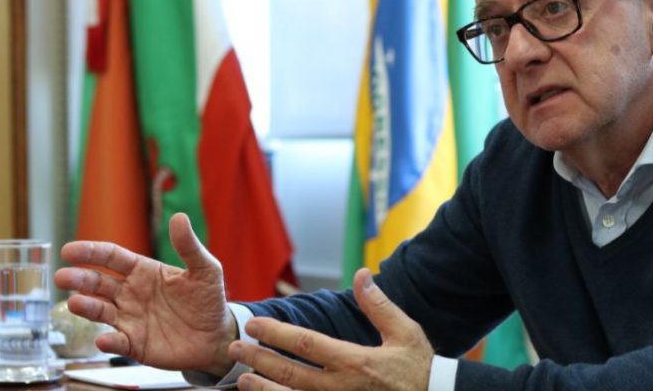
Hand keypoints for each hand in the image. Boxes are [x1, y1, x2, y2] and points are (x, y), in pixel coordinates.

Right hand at [53, 213, 237, 373]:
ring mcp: (129, 319)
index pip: (111, 258)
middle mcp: (130, 293)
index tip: (70, 250)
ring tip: (74, 303)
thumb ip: (189, 247)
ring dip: (86, 307)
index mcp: (143, 271)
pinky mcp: (134, 344)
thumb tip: (180, 216)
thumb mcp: (205, 269)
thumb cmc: (208, 298)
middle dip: (79, 279)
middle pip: (98, 283)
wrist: (217, 335)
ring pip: (100, 311)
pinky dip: (108, 342)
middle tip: (61, 276)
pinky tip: (103, 339)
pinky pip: (117, 342)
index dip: (91, 252)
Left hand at [229, 268, 432, 390]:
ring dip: (263, 389)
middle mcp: (340, 387)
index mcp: (355, 362)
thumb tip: (361, 273)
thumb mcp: (404, 332)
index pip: (306, 345)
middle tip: (234, 348)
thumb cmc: (418, 367)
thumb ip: (378, 304)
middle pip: (289, 373)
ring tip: (241, 379)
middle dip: (258, 359)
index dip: (276, 334)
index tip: (254, 324)